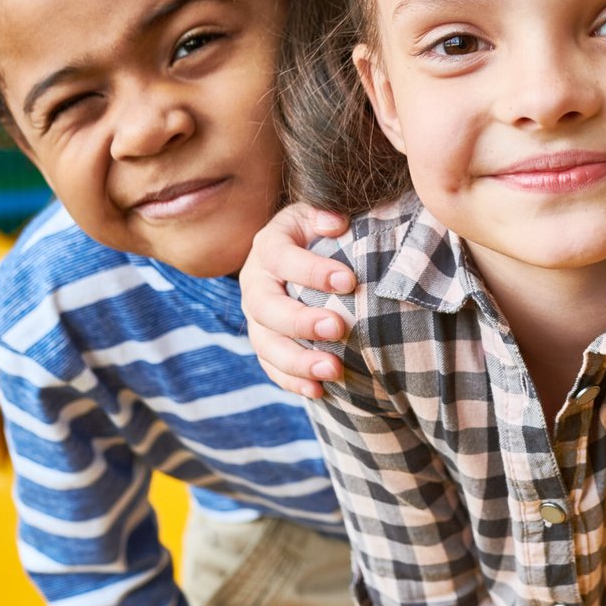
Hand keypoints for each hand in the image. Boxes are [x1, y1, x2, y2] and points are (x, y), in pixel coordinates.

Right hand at [241, 203, 354, 397]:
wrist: (293, 253)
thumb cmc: (313, 233)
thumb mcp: (314, 214)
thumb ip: (322, 214)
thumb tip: (335, 223)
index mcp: (268, 249)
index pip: (282, 259)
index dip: (312, 271)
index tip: (349, 280)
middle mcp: (256, 286)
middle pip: (267, 309)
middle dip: (301, 321)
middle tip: (338, 328)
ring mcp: (257, 319)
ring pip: (267, 345)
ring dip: (298, 361)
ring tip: (333, 369)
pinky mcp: (266, 344)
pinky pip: (271, 368)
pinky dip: (293, 381)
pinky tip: (319, 391)